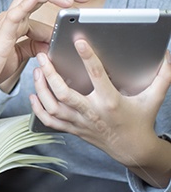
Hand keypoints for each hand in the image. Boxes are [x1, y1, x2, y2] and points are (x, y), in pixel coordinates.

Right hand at [0, 0, 86, 106]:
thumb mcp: (18, 56)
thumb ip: (34, 47)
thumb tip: (52, 45)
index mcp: (15, 22)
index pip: (41, 4)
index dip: (63, 3)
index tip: (82, 7)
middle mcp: (11, 18)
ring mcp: (5, 24)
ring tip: (71, 0)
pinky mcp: (1, 34)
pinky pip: (14, 14)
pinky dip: (26, 3)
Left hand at [30, 40, 170, 166]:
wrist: (132, 149)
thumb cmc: (140, 120)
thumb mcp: (153, 98)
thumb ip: (162, 76)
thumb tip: (167, 55)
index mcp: (111, 102)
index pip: (97, 76)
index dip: (88, 58)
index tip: (79, 42)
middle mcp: (92, 112)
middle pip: (65, 93)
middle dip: (50, 74)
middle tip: (42, 57)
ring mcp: (80, 122)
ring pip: (53, 107)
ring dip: (41, 88)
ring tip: (37, 71)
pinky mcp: (72, 129)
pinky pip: (49, 121)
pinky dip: (38, 109)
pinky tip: (33, 95)